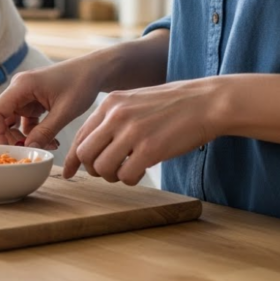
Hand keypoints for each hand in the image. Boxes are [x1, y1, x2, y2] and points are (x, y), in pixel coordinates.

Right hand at [0, 54, 105, 148]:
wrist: (95, 71)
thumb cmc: (81, 83)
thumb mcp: (65, 111)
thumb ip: (45, 131)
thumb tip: (29, 148)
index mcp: (22, 86)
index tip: (8, 151)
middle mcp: (19, 89)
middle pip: (2, 119)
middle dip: (14, 139)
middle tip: (30, 152)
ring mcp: (25, 95)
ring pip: (14, 123)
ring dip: (27, 137)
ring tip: (49, 146)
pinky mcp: (33, 101)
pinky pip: (26, 121)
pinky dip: (35, 132)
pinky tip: (52, 140)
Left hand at [63, 78, 223, 183]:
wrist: (207, 102)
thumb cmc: (173, 105)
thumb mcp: (135, 101)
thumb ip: (113, 118)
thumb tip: (94, 142)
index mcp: (110, 104)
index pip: (80, 136)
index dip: (74, 158)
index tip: (72, 172)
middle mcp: (116, 116)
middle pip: (85, 153)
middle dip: (94, 168)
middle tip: (110, 170)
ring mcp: (133, 132)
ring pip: (102, 167)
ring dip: (112, 176)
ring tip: (127, 171)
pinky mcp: (150, 148)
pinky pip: (126, 175)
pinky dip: (131, 179)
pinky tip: (142, 171)